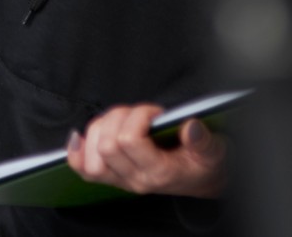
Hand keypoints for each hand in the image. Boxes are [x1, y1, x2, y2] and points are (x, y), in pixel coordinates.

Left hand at [66, 106, 224, 198]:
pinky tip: (80, 137)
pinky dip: (77, 151)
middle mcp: (136, 180)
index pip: (128, 141)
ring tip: (124, 120)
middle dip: (119, 118)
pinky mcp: (112, 176)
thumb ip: (204, 140)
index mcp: (160, 172)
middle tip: (139, 113)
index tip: (155, 112)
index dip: (137, 117)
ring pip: (92, 152)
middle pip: (106, 144)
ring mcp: (122, 180)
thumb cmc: (204, 162)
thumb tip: (190, 126)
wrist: (201, 180)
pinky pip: (83, 169)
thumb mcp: (214, 150)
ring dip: (102, 127)